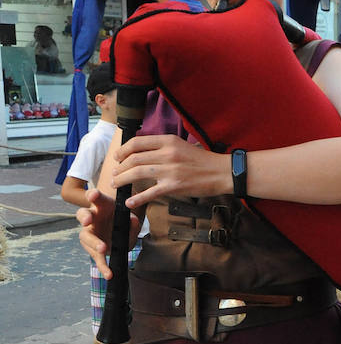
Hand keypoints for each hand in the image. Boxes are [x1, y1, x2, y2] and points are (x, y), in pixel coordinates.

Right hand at [76, 187, 141, 279]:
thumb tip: (133, 221)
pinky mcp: (92, 248)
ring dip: (93, 243)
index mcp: (103, 206)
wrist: (121, 235)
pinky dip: (102, 266)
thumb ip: (133, 221)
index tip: (93, 195)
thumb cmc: (124, 222)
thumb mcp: (132, 220)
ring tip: (102, 249)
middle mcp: (93, 218)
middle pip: (83, 214)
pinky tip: (108, 274)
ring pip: (85, 237)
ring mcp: (90, 233)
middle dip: (84, 217)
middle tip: (87, 221)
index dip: (93, 195)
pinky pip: (95, 257)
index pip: (96, 198)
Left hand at [111, 135, 230, 207]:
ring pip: (136, 173)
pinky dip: (136, 198)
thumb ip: (163, 147)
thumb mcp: (182, 146)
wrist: (223, 172)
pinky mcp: (174, 186)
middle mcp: (167, 154)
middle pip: (133, 159)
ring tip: (116, 184)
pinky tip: (129, 202)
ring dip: (122, 179)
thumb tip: (142, 152)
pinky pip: (150, 193)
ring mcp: (170, 170)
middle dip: (119, 167)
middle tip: (115, 173)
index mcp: (169, 141)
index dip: (122, 150)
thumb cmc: (204, 160)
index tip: (117, 157)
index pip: (137, 142)